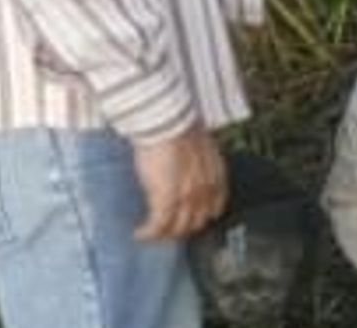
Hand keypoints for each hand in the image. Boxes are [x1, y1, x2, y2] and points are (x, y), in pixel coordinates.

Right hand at [132, 125, 226, 240]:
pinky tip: (139, 234)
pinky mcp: (166, 200)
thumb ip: (198, 163)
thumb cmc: (180, 126)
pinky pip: (158, 226)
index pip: (214, 208)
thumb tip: (186, 168)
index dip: (200, 216)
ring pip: (178, 228)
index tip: (188, 217)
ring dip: (164, 234)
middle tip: (166, 228)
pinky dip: (148, 233)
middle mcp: (206, 191)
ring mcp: (187, 198)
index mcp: (217, 176)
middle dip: (182, 228)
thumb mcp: (198, 146)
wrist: (169, 123)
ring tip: (151, 233)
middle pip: (196, 222)